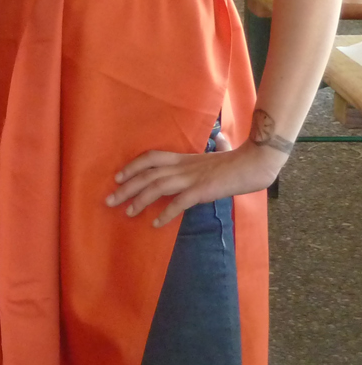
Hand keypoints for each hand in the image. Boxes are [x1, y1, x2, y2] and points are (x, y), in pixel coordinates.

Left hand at [105, 133, 284, 225]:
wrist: (254, 163)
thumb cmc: (236, 161)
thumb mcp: (215, 155)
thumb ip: (208, 153)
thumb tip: (218, 140)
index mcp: (182, 158)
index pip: (150, 158)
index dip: (132, 167)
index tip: (118, 178)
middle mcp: (182, 166)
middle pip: (147, 174)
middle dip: (126, 188)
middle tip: (110, 200)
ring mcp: (190, 178)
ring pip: (157, 187)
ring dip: (140, 201)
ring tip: (128, 213)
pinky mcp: (201, 191)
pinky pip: (178, 203)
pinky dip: (166, 213)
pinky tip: (156, 224)